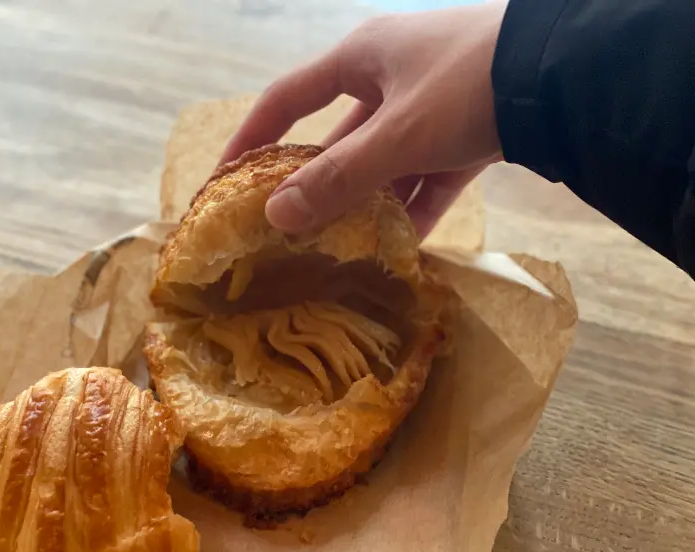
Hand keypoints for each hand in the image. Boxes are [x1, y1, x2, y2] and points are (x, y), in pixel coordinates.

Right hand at [219, 2, 506, 236]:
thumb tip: (276, 214)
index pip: (286, 99)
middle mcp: (390, 77)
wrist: (567, 74)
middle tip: (294, 232)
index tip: (226, 179)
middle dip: (319, 185)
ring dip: (369, 204)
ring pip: (385, 162)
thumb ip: (338, 177)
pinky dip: (418, 208)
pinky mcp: (468, 130)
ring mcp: (431, 105)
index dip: (251, 138)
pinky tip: (405, 248)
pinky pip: (430, 174)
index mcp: (360, 58)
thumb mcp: (396, 136)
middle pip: (338, 139)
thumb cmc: (467, 86)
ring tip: (345, 251)